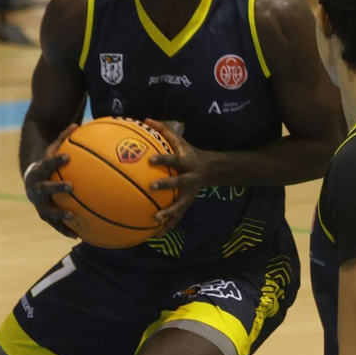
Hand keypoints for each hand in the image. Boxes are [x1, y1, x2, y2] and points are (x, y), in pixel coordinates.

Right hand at [24, 124, 78, 237]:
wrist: (31, 179)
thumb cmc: (47, 162)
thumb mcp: (53, 149)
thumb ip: (64, 138)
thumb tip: (76, 124)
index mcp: (39, 171)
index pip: (47, 163)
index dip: (56, 160)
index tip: (67, 157)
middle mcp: (37, 188)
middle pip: (45, 188)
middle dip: (57, 188)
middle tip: (71, 186)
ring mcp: (39, 203)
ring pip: (48, 210)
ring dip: (59, 214)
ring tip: (73, 217)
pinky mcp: (44, 214)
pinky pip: (55, 224)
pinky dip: (65, 230)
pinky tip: (79, 236)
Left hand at [142, 118, 208, 234]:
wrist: (211, 169)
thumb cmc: (188, 152)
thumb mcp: (179, 140)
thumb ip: (163, 130)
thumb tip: (145, 119)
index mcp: (186, 162)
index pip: (174, 160)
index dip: (163, 160)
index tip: (150, 160)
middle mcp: (189, 178)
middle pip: (179, 182)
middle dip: (167, 185)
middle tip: (152, 186)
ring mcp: (189, 193)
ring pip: (180, 204)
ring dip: (169, 212)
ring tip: (156, 219)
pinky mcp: (188, 204)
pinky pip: (178, 217)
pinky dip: (168, 226)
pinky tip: (156, 235)